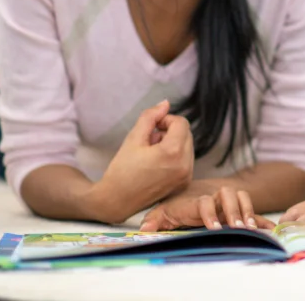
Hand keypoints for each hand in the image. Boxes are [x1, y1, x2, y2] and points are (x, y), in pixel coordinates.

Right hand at [93, 101, 193, 222]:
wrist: (116, 201)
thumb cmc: (122, 169)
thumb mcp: (133, 138)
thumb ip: (150, 117)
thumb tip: (165, 103)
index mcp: (173, 152)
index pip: (181, 123)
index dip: (165, 120)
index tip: (151, 127)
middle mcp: (185, 165)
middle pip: (186, 134)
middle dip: (169, 131)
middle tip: (149, 140)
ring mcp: (186, 176)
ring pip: (187, 146)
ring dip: (172, 143)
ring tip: (151, 152)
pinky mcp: (184, 183)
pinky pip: (186, 160)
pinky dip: (175, 156)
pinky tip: (157, 163)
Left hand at [140, 186, 275, 231]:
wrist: (192, 192)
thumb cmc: (177, 205)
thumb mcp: (163, 211)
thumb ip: (154, 220)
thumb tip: (143, 229)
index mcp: (196, 199)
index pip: (204, 202)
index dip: (210, 213)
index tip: (215, 228)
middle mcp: (214, 197)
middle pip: (227, 195)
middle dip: (233, 210)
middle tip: (237, 227)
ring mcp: (227, 202)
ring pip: (241, 197)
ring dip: (247, 211)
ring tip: (251, 228)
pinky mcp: (237, 209)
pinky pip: (252, 211)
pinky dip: (261, 219)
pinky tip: (270, 229)